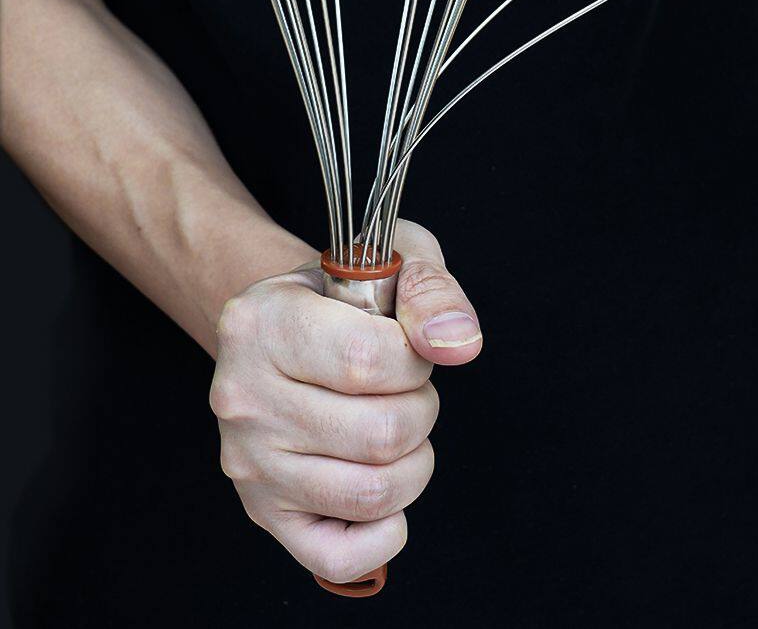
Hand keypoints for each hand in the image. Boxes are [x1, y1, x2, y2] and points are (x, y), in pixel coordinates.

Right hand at [209, 218, 481, 583]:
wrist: (282, 322)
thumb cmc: (343, 293)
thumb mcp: (388, 258)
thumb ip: (429, 289)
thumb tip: (458, 343)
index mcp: (262, 320)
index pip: (368, 359)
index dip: (415, 357)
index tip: (409, 344)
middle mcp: (242, 394)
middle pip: (380, 433)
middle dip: (421, 409)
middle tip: (405, 387)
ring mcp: (249, 460)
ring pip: (371, 493)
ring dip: (412, 462)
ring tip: (396, 427)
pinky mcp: (262, 511)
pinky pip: (339, 556)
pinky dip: (385, 531)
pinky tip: (385, 485)